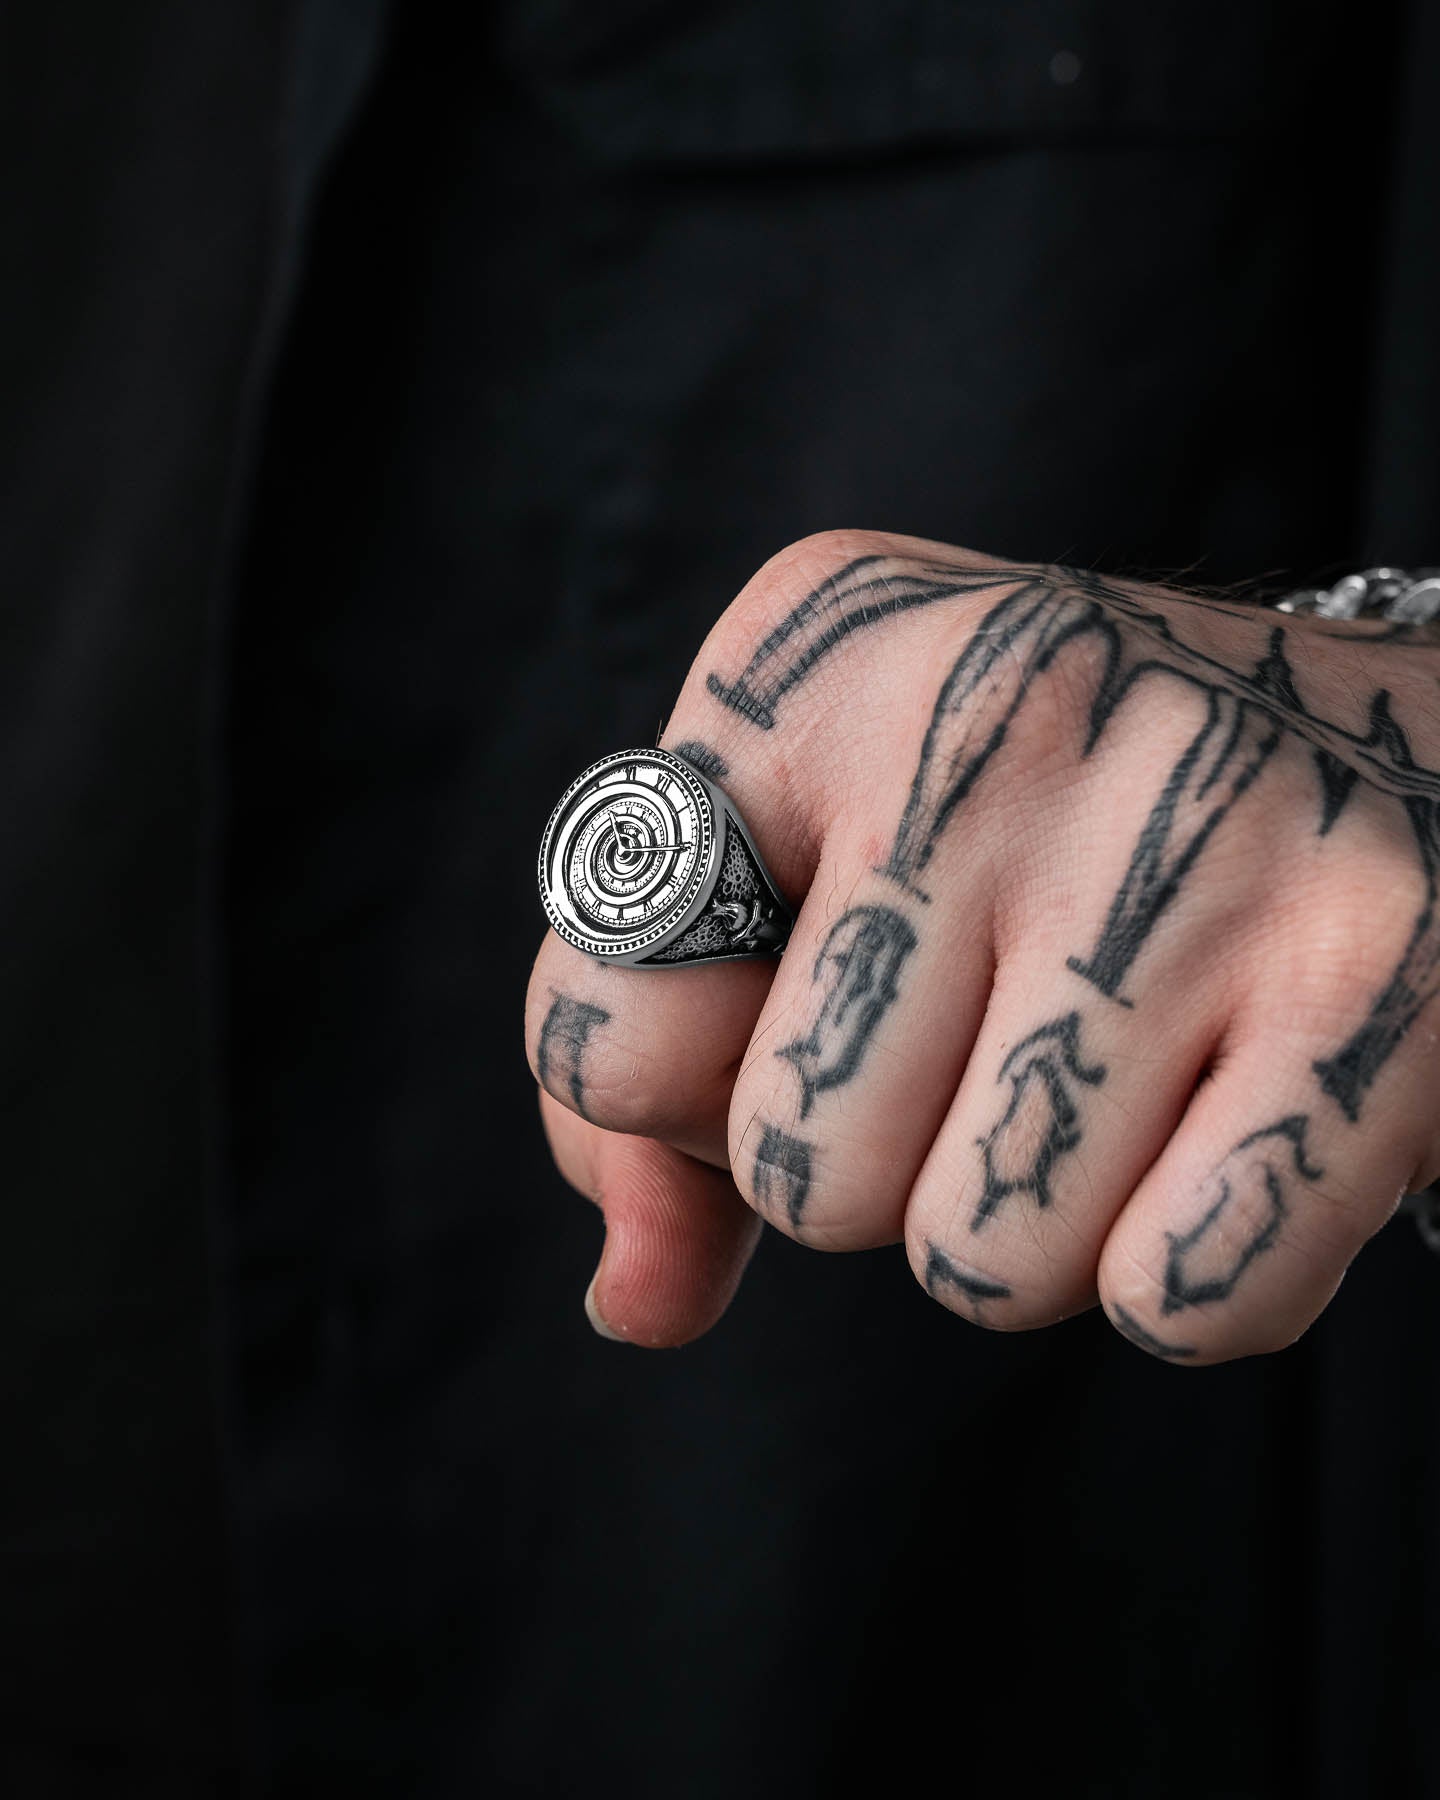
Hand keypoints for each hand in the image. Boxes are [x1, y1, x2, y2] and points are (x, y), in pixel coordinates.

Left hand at [526, 532, 1439, 1358]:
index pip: (604, 1026)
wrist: (1393, 751)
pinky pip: (1177, 1300)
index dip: (697, 1091)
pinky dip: (1196, 1272)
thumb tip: (637, 1302)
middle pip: (803, 1174)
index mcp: (810, 658)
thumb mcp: (808, 880)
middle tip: (1005, 1035)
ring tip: (1129, 1066)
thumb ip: (665, 1089)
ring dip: (1039, 1222)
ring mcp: (1192, 835)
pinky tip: (1242, 1118)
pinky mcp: (1374, 970)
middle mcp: (995, 704)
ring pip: (982, 1261)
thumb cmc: (1040, 839)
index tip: (811, 1008)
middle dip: (888, 1169)